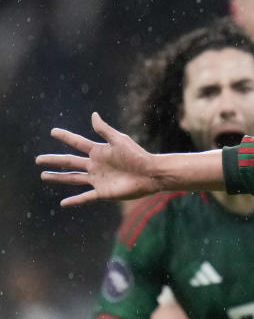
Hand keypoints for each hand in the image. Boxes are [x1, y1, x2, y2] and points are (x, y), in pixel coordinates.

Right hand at [37, 113, 163, 205]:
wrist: (151, 174)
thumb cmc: (138, 155)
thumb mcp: (119, 140)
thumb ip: (105, 130)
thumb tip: (93, 115)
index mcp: (99, 151)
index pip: (77, 143)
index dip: (66, 137)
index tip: (53, 132)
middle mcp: (95, 165)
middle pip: (69, 162)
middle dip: (54, 160)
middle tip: (38, 159)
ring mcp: (98, 179)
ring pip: (73, 178)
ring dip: (58, 177)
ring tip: (44, 175)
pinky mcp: (102, 192)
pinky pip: (85, 197)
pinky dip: (74, 201)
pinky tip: (63, 204)